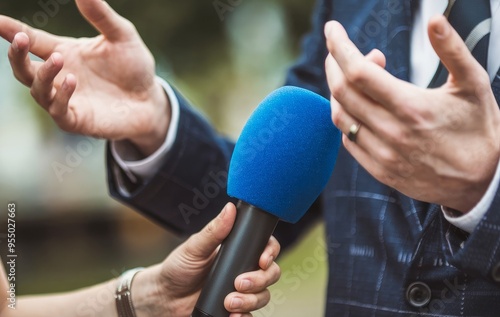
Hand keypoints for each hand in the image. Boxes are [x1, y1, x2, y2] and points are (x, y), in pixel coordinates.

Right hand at [0, 0, 169, 155]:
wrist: (151, 99)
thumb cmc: (134, 67)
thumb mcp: (122, 36)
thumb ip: (101, 16)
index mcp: (65, 52)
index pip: (32, 41)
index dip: (11, 30)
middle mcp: (59, 76)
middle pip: (23, 68)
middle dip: (16, 55)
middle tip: (21, 39)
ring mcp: (66, 100)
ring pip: (38, 90)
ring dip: (43, 74)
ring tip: (59, 59)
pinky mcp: (77, 120)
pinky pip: (59, 110)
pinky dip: (61, 96)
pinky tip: (71, 81)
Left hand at [132, 203, 280, 316]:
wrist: (165, 297)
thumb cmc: (178, 267)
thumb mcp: (195, 247)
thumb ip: (214, 230)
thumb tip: (230, 208)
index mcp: (238, 250)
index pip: (266, 247)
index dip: (270, 253)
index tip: (262, 260)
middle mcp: (244, 269)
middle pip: (270, 273)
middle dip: (260, 280)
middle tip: (239, 283)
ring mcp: (241, 290)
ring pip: (263, 295)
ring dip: (251, 301)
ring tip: (230, 303)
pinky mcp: (235, 309)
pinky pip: (250, 315)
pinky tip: (232, 316)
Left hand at [324, 16, 499, 212]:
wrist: (482, 182)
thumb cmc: (479, 128)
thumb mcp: (472, 84)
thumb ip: (452, 50)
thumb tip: (434, 20)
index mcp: (412, 107)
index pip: (358, 72)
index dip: (340, 46)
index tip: (332, 30)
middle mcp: (391, 132)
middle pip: (342, 91)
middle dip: (334, 63)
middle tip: (340, 50)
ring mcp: (382, 154)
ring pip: (340, 116)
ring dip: (338, 90)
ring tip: (356, 76)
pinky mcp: (379, 170)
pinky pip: (348, 139)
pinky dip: (347, 116)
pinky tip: (361, 106)